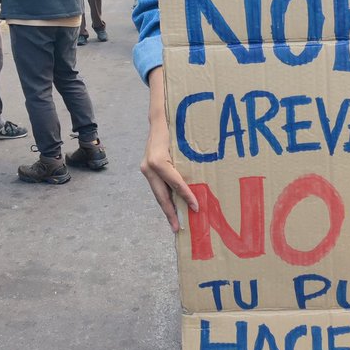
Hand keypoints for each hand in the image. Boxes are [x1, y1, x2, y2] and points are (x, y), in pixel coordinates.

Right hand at [141, 68, 198, 231]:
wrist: (158, 120)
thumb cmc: (175, 129)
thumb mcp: (184, 145)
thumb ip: (190, 162)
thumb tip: (203, 182)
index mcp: (158, 161)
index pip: (175, 184)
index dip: (186, 197)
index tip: (196, 209)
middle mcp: (149, 167)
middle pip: (161, 195)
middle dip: (170, 213)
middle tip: (178, 229)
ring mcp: (146, 169)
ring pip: (158, 193)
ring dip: (167, 208)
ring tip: (175, 222)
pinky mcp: (147, 171)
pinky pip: (157, 188)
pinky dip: (165, 198)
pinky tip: (172, 207)